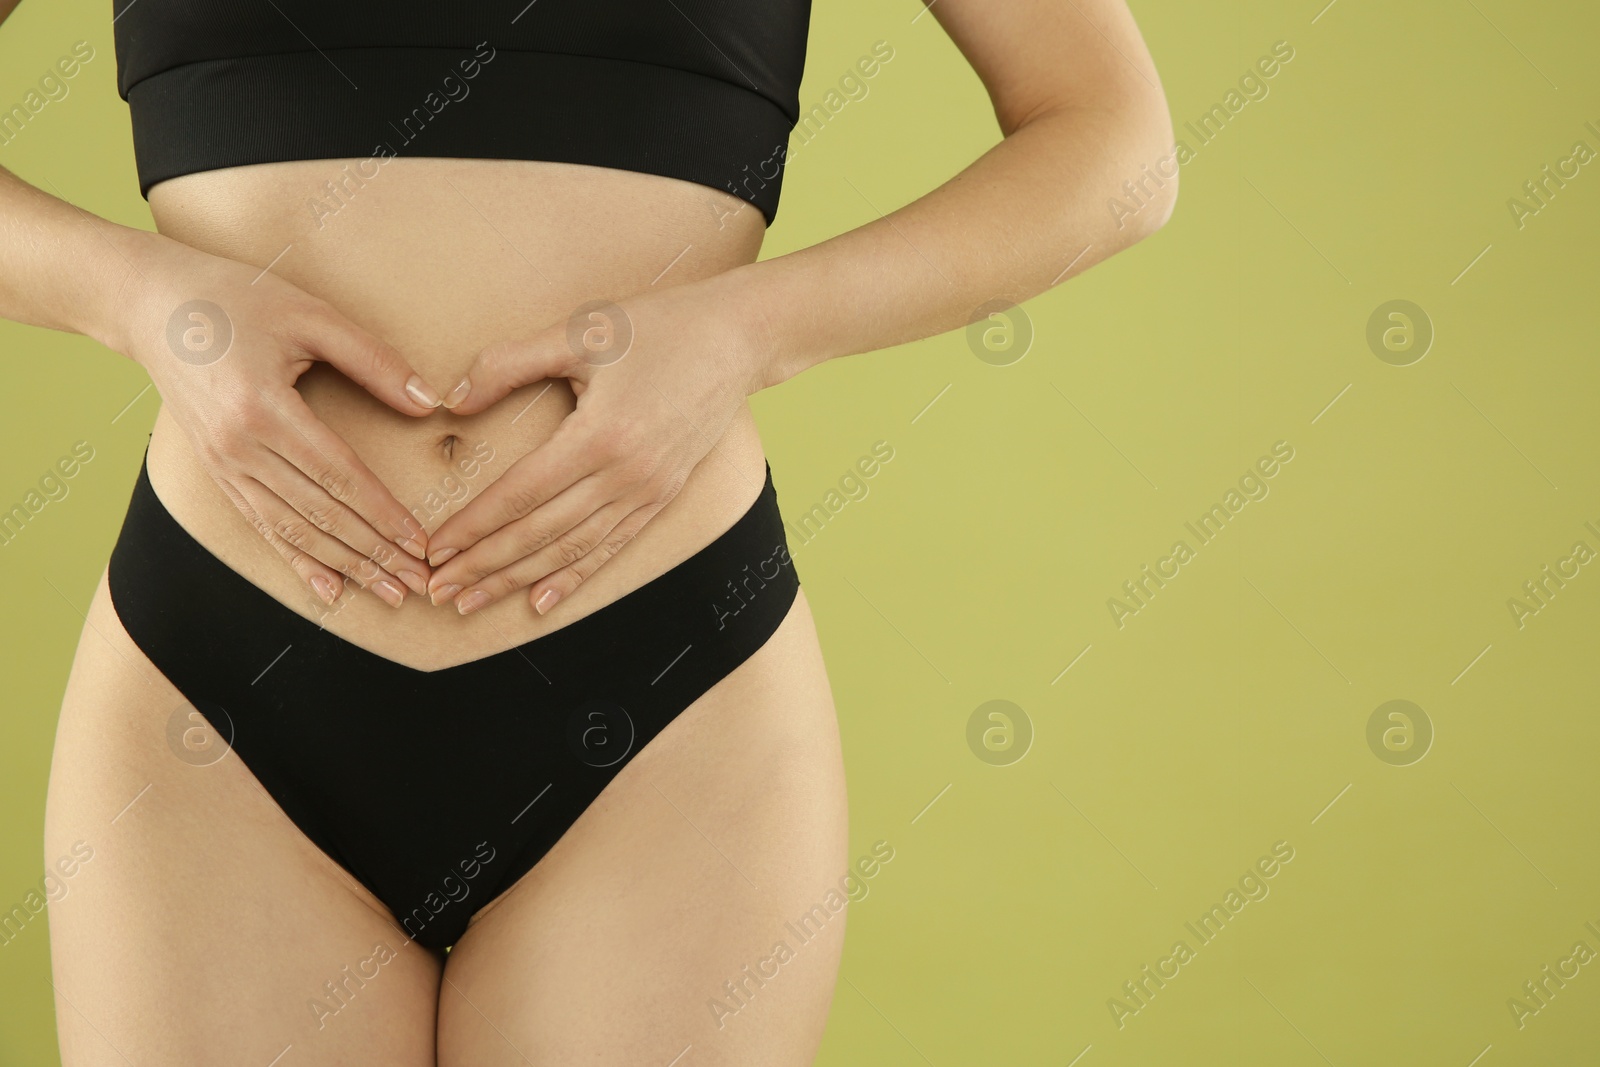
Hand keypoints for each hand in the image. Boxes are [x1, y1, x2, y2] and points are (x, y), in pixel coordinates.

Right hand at [112, 233, 443, 606]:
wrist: (149, 304)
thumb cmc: (235, 298)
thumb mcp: (310, 314)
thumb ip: (373, 359)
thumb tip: (429, 403)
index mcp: (264, 408)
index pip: (339, 476)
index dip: (384, 514)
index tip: (421, 543)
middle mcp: (239, 447)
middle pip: (321, 514)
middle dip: (375, 553)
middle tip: (420, 583)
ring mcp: (224, 464)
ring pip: (293, 530)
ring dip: (346, 566)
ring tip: (390, 592)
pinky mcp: (217, 471)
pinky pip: (262, 526)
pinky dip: (298, 560)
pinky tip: (329, 589)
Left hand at [424, 277, 769, 615]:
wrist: (738, 338)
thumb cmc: (657, 326)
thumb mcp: (578, 333)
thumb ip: (509, 363)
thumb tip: (453, 403)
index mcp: (599, 434)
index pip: (519, 494)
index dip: (472, 526)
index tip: (434, 549)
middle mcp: (625, 475)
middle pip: (539, 533)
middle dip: (484, 565)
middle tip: (438, 590)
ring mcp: (648, 491)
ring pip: (572, 550)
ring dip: (518, 579)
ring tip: (472, 600)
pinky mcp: (663, 496)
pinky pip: (611, 547)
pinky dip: (574, 577)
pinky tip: (541, 600)